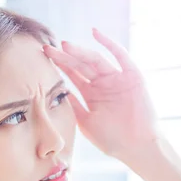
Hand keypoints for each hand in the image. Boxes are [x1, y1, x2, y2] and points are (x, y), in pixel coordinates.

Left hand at [43, 28, 163, 168]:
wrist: (136, 147)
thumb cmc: (112, 140)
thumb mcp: (86, 123)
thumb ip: (74, 107)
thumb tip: (60, 92)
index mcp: (91, 94)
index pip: (72, 75)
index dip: (59, 65)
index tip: (43, 57)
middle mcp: (103, 84)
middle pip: (81, 65)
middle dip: (64, 56)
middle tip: (48, 48)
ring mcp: (117, 79)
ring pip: (96, 60)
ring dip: (81, 52)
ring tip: (65, 45)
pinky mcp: (132, 76)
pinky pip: (120, 56)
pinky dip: (109, 44)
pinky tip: (95, 33)